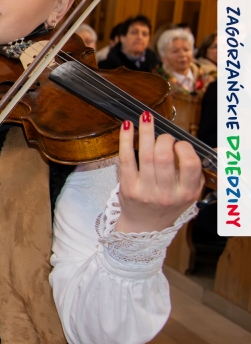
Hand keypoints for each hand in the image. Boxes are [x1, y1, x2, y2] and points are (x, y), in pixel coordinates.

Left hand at [117, 111, 204, 232]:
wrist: (145, 226)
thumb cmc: (169, 204)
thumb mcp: (191, 192)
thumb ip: (199, 172)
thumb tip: (218, 148)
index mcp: (186, 193)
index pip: (190, 165)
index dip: (184, 148)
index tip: (180, 144)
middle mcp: (166, 193)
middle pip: (164, 157)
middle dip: (164, 139)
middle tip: (163, 136)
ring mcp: (145, 191)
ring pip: (145, 155)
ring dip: (146, 132)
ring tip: (146, 117)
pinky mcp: (127, 187)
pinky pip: (125, 159)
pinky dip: (125, 140)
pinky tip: (127, 126)